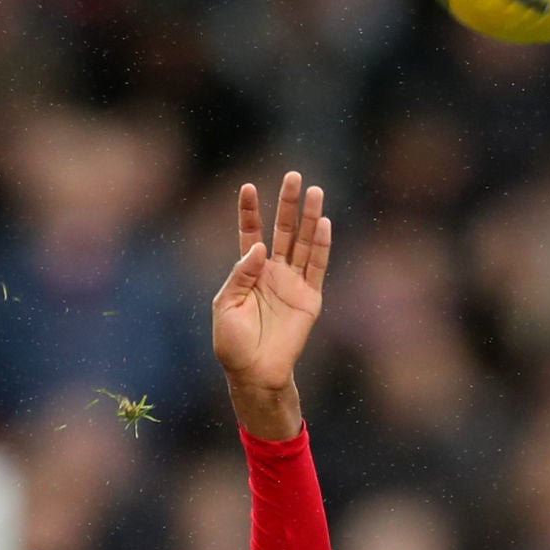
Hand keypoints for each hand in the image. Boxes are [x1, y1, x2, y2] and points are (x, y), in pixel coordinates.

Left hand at [210, 171, 330, 440]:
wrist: (255, 373)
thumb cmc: (233, 343)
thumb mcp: (225, 305)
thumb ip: (240, 274)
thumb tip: (260, 247)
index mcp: (248, 272)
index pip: (250, 233)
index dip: (250, 211)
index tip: (248, 186)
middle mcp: (273, 272)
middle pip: (283, 230)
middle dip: (288, 203)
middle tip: (293, 175)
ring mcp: (293, 284)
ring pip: (303, 243)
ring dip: (309, 217)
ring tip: (315, 191)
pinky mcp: (310, 299)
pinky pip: (317, 268)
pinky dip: (322, 246)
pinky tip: (324, 223)